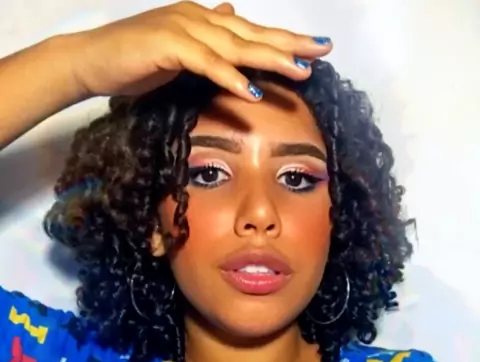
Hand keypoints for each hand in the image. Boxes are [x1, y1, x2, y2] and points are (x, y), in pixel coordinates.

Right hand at [68, 0, 331, 100]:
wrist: (91, 61)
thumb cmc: (133, 61)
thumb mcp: (178, 52)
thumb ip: (206, 42)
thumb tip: (229, 20)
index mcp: (203, 21)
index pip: (250, 32)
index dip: (283, 40)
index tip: (314, 49)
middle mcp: (198, 18)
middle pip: (252, 34)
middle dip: (290, 44)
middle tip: (324, 50)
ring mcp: (184, 28)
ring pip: (235, 45)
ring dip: (269, 59)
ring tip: (300, 71)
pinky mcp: (167, 46)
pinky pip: (206, 63)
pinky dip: (230, 76)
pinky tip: (252, 90)